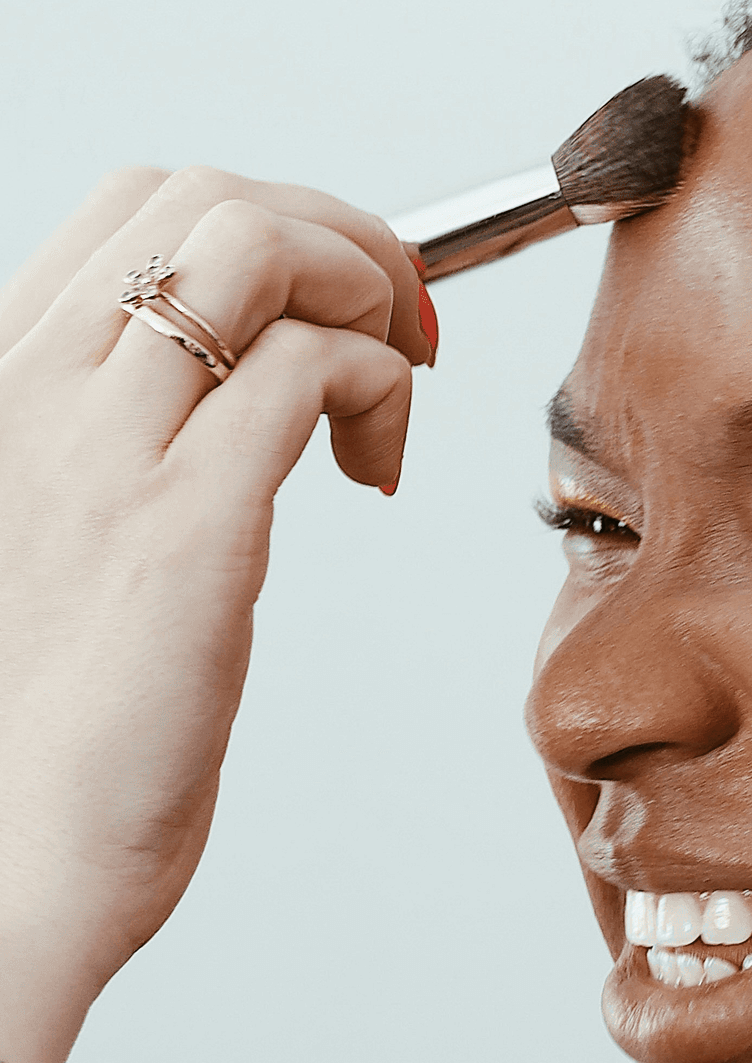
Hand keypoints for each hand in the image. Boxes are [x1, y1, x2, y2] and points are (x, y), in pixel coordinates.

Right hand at [0, 162, 435, 1002]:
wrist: (5, 865)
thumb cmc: (43, 736)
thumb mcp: (56, 543)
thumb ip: (115, 454)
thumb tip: (237, 401)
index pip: (136, 208)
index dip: (267, 224)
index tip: (335, 305)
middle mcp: (32, 392)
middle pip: (205, 197)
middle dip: (337, 231)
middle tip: (401, 329)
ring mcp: (103, 451)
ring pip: (260, 246)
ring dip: (367, 285)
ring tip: (399, 381)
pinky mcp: (184, 524)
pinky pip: (312, 368)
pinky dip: (379, 384)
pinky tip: (378, 469)